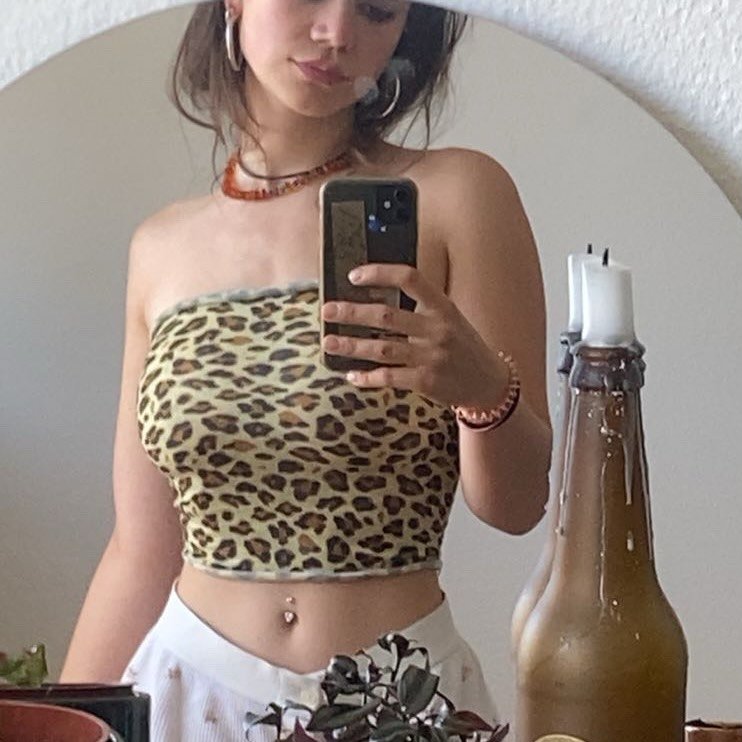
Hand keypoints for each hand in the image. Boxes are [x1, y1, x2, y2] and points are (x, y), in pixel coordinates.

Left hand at [320, 263, 508, 407]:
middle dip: (352, 313)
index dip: (379, 273)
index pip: (409, 278)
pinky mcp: (427, 382)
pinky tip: (351, 375)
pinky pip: (389, 378)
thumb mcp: (450, 318)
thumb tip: (374, 299)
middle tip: (327, 311)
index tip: (353, 276)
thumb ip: (420, 307)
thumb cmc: (462, 346)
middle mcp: (437, 328)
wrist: (489, 382)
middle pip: (387, 316)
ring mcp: (432, 356)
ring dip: (351, 346)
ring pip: (382, 349)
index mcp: (442, 306)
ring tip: (328, 343)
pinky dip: (367, 377)